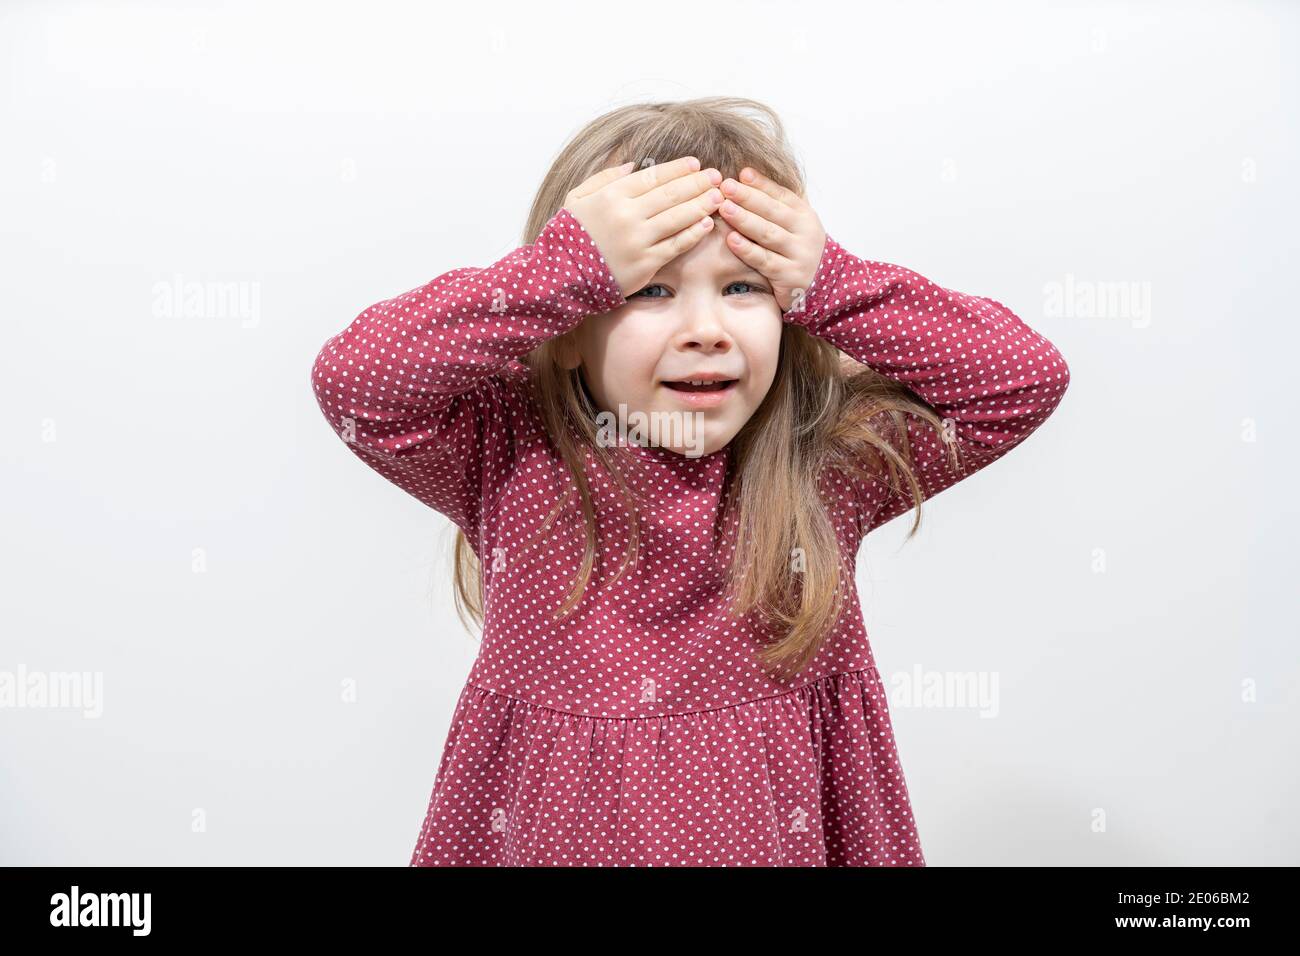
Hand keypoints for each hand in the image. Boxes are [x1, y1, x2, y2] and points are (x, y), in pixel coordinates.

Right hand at [563, 156, 725, 298]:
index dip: (678, 169)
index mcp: (612, 196)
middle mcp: (627, 216)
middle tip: (717, 176)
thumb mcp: (577, 198)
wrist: (562, 278)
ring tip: (718, 196)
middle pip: (671, 195)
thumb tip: (633, 166)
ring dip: (702, 205)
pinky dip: (693, 233)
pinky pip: (676, 245)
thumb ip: (604, 178)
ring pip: (678, 218)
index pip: (653, 177)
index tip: (695, 164)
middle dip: (697, 183)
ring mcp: (638, 241)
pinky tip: (707, 223)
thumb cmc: (569, 237)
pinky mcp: (646, 264)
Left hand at [716, 167, 826, 313]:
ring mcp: (798, 254)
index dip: (761, 184)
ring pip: (767, 234)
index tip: (742, 174)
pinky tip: (731, 239)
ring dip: (744, 220)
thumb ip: (777, 202)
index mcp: (805, 215)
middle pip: (773, 212)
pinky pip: (764, 260)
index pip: (781, 195)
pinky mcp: (788, 275)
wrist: (822, 285)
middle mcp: (805, 232)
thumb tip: (746, 174)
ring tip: (724, 208)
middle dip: (748, 198)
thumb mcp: (796, 223)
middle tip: (726, 187)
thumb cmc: (798, 249)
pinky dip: (747, 250)